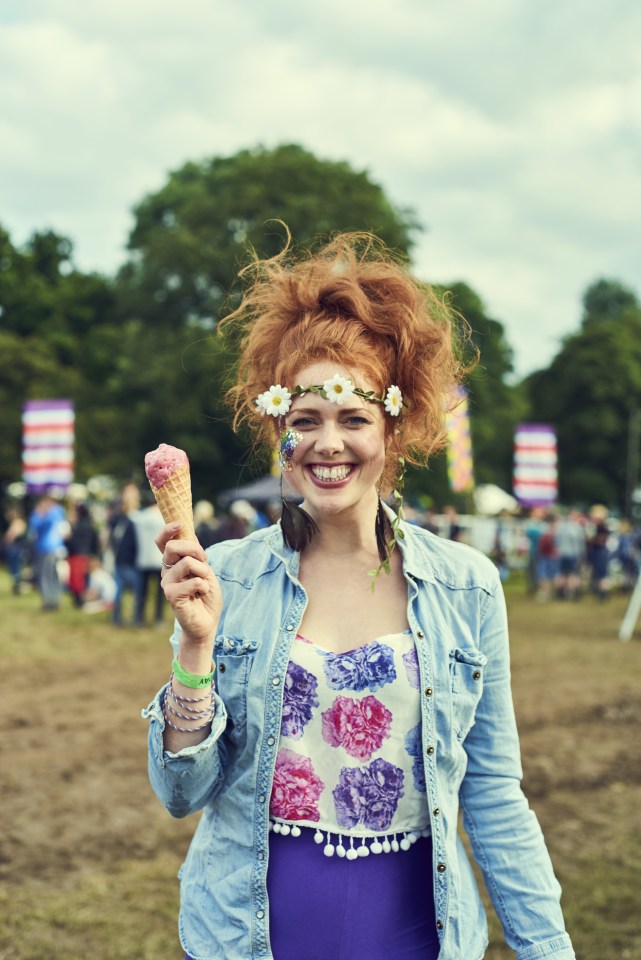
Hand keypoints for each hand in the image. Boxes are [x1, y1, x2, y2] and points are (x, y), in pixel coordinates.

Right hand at [155, 522, 222, 645]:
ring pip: (187, 563)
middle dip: (194, 549)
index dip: (168, 530)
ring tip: (204, 584)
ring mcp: (167, 583)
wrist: (207, 621)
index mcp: (174, 562)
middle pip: (172, 547)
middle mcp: (167, 571)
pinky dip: (204, 586)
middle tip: (204, 560)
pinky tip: (201, 594)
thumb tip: (190, 535)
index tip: (179, 524)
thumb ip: (196, 555)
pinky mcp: (171, 595)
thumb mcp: (205, 570)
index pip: (163, 542)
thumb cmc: (205, 595)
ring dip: (203, 572)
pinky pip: (193, 581)